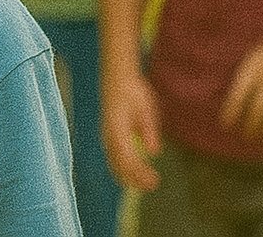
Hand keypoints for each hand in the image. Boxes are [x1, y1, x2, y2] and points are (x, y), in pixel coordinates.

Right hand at [102, 70, 161, 191]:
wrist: (117, 77)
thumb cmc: (134, 91)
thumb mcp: (146, 109)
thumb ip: (148, 130)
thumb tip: (154, 152)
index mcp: (118, 130)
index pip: (128, 160)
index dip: (140, 173)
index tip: (155, 181)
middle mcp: (109, 135)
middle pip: (119, 165)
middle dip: (134, 178)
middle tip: (152, 184)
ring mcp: (107, 135)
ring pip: (113, 162)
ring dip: (128, 175)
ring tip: (144, 183)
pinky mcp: (108, 133)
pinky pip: (113, 156)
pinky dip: (122, 167)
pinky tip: (133, 171)